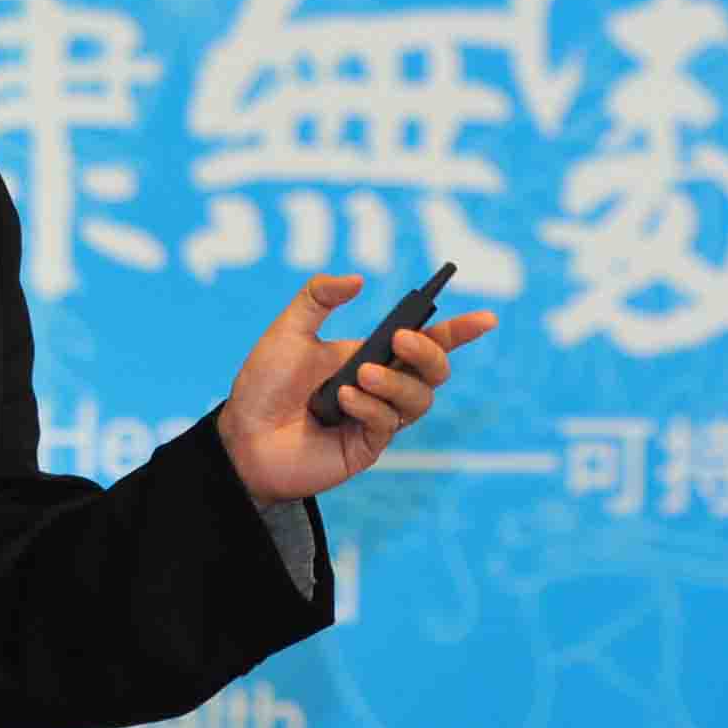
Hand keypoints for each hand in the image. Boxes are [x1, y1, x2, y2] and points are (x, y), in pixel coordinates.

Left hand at [213, 273, 501, 504]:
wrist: (240, 437)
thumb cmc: (263, 384)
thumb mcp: (287, 331)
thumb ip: (317, 298)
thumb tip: (358, 280)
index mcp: (372, 354)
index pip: (427, 341)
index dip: (460, 331)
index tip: (487, 317)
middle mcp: (382, 387)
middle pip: (435, 370)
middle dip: (428, 351)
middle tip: (399, 340)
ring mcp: (376, 419)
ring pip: (419, 400)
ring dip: (395, 383)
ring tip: (359, 375)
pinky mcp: (366, 447)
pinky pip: (387, 425)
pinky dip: (370, 406)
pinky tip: (343, 400)